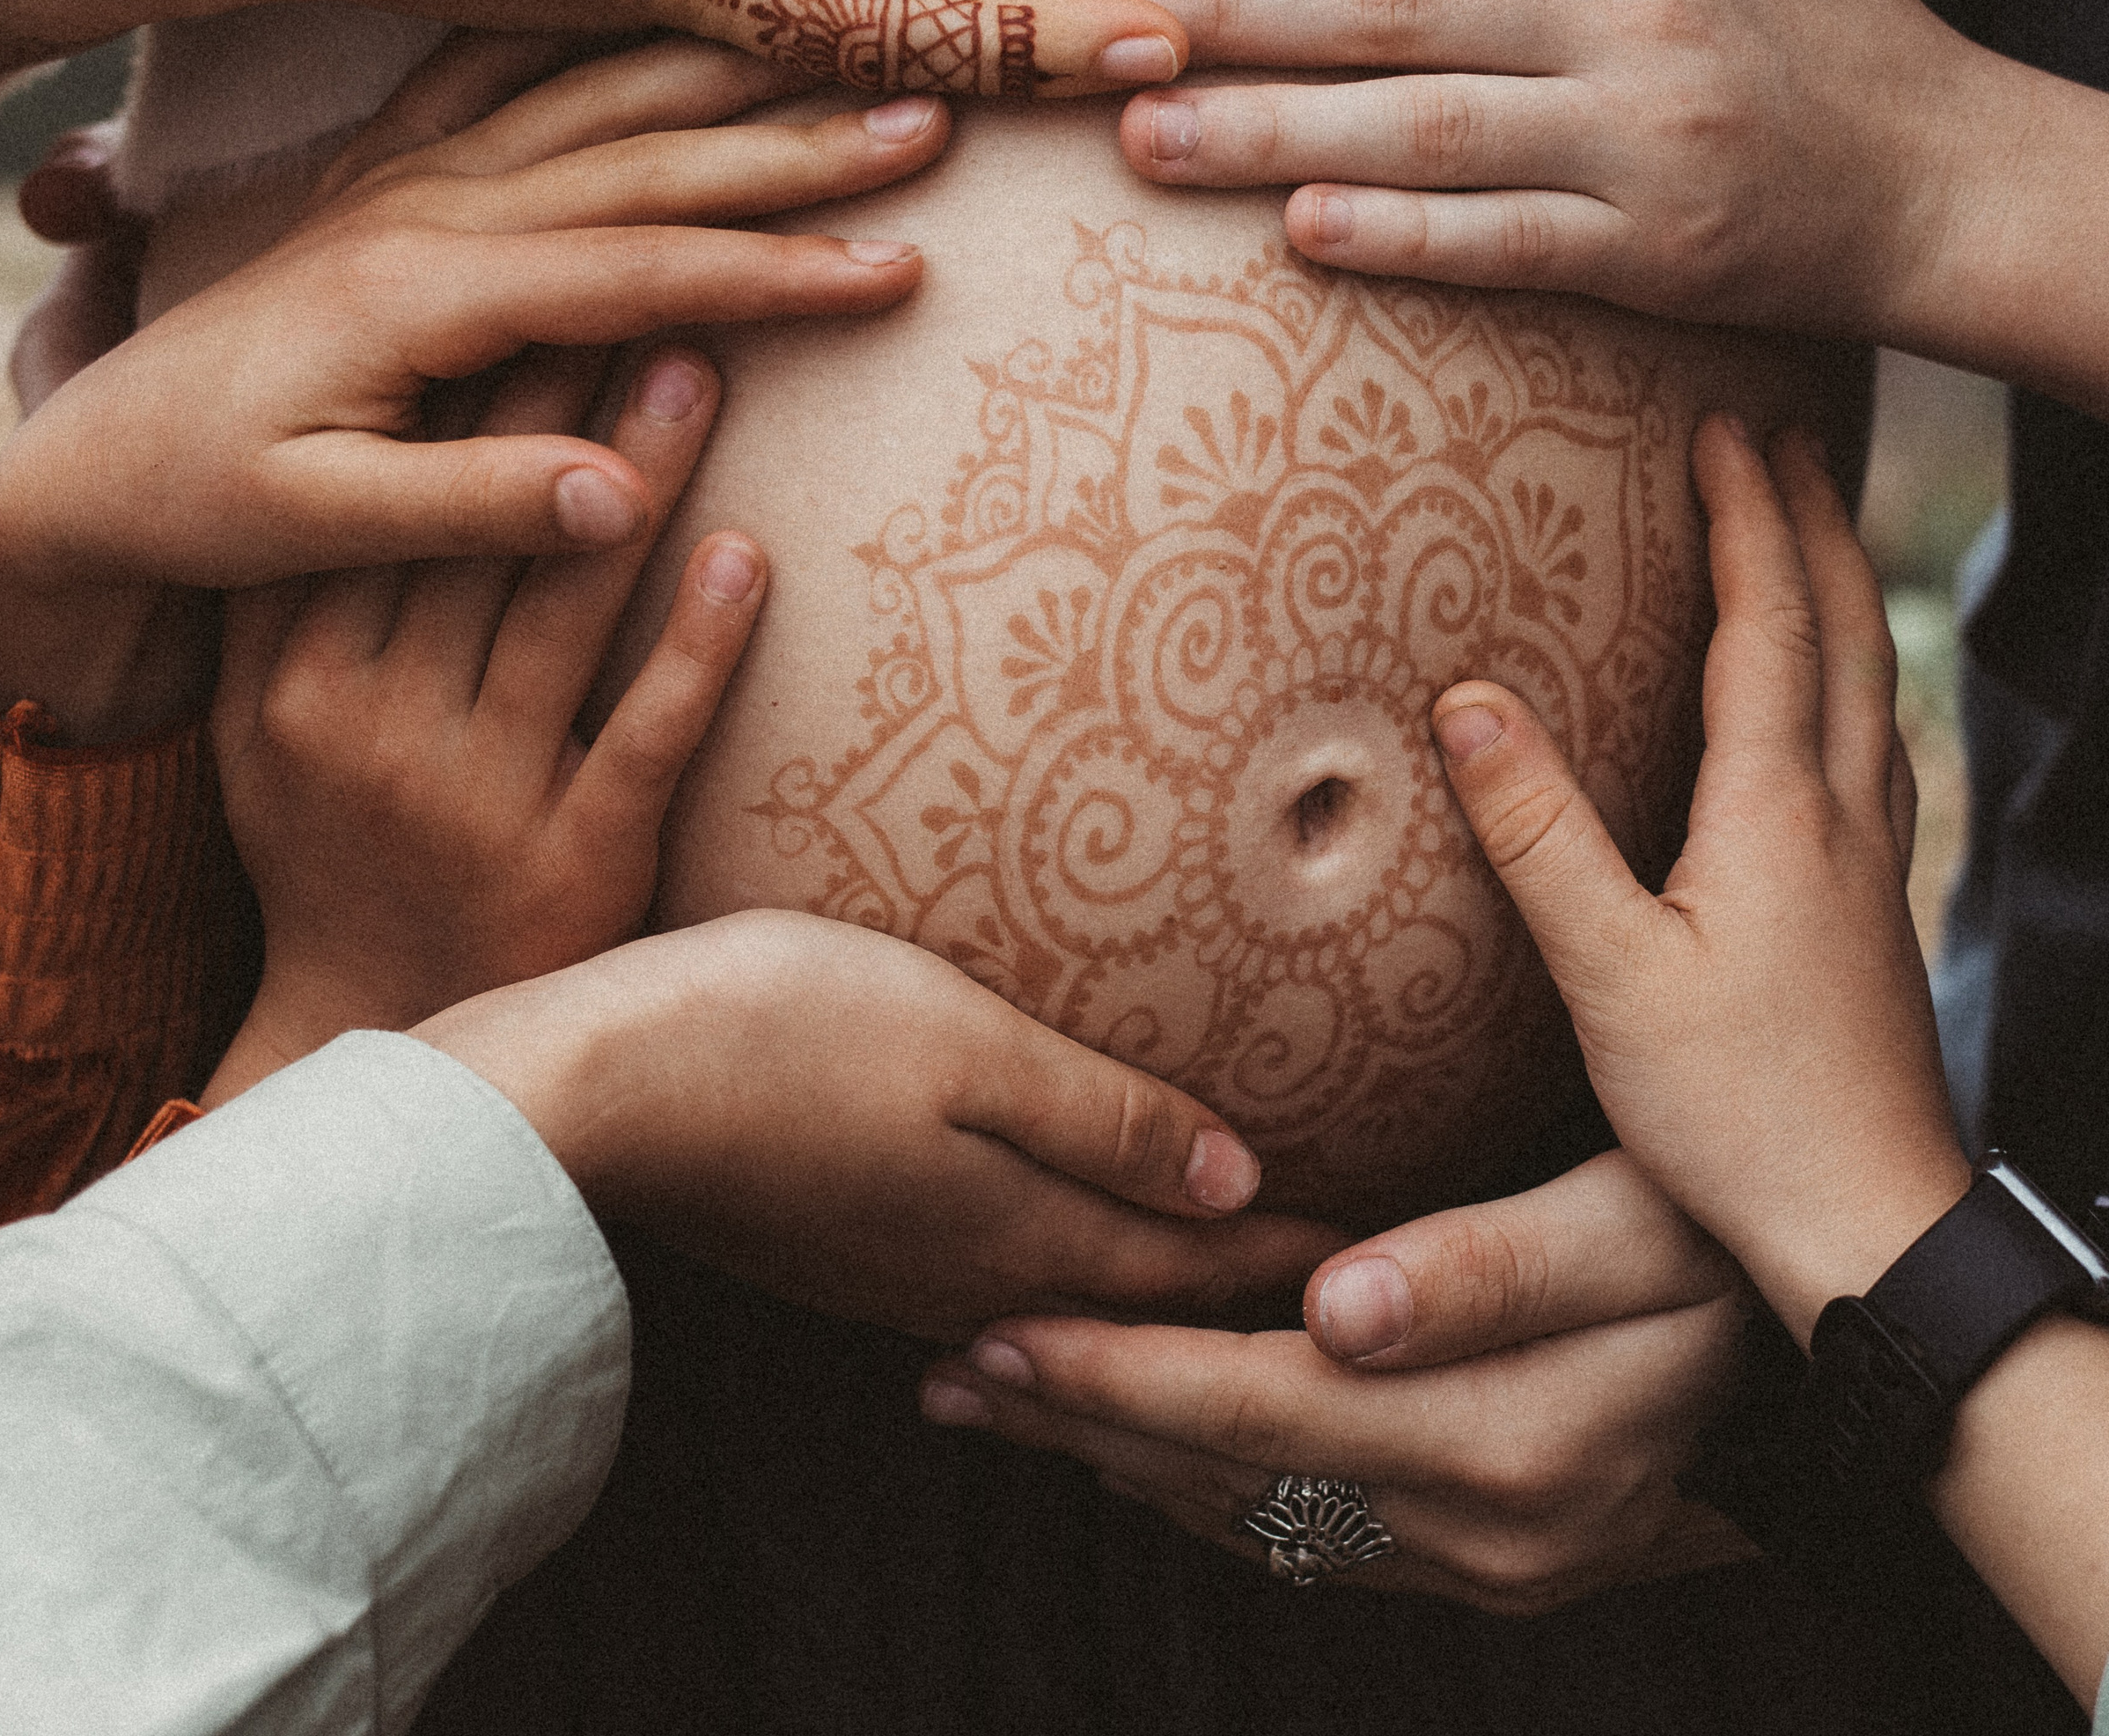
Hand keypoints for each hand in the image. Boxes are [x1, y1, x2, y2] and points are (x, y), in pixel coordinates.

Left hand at [0, 32, 939, 738]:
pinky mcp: (391, 175)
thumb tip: (621, 496)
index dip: (779, 268)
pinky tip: (665, 23)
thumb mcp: (316, 523)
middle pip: (647, 158)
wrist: (93, 456)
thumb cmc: (202, 500)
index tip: (899, 268)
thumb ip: (465, 505)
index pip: (641, 272)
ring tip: (844, 53)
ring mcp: (409, 176)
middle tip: (928, 123)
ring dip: (729, 80)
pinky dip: (596, 45)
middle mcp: (427, 208)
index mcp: (424, 291)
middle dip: (798, 145)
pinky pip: (506, 78)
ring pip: (598, 100)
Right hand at [204, 332, 758, 1095]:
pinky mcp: (573, 865)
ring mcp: (474, 797)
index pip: (386, 495)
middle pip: (479, 522)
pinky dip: (699, 643)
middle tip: (642, 268)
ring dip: (639, 472)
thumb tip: (360, 436)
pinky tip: (748, 551)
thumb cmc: (330, 852)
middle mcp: (372, 724)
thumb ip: (305, 596)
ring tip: (702, 355)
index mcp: (292, 675)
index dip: (460, 377)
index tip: (531, 267)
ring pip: (565, 603)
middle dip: (561, 388)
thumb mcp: (271, 725)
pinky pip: (648, 734)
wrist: (379, 1035)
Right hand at [420, 909, 1343, 1340]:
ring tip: (1227, 1292)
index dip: (1304, 1265)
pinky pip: (994, 1287)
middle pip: (1146, 1306)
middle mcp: (973, 1275)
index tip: (1403, 1267)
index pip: (1201, 1266)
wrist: (588, 1089)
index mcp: (1021, 1229)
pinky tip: (1058, 1275)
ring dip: (1160, 1305)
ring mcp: (898, 1273)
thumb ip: (1104, 1117)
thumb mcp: (963, 1043)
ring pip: (1072, 1304)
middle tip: (1348, 1301)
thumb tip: (1242, 1179)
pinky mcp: (841, 1247)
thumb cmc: (778, 1029)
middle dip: (1250, 1304)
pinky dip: (1066, 1290)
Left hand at [919, 1147, 1756, 1611]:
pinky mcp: (1485, 1560)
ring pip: (1260, 1518)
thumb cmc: (1730, 1244)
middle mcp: (1485, 1533)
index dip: (1119, 1377)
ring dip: (1122, 1459)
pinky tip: (1138, 1446)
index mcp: (1510, 1446)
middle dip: (1083, 1423)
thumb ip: (1494, 1269)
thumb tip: (1332, 1311)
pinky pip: (1312, 1533)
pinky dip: (1208, 1485)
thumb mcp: (1640, 1225)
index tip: (996, 1336)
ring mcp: (1485, 1564)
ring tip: (1005, 1402)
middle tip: (950, 1373)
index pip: (1261, 1415)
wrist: (1839, 1356)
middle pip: (1235, 1480)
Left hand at [1089, 0, 2039, 349]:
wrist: (1936, 176)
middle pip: (1399, 5)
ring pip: (1429, 132)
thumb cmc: (1820, 7)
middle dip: (1238, 11)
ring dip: (1275, 135)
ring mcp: (1642, 143)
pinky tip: (1297, 233)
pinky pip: (1507, 245)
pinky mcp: (1653, 254)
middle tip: (1108, 25)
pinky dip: (1403, 239)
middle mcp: (1634, 17)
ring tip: (1146, 137)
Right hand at [1429, 415, 1970, 1341]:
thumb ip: (1538, 834)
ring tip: (1813, 537)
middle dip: (1814, 523)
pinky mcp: (1873, 915)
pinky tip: (1833, 708)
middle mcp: (1843, 818)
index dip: (1747, 518)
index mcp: (1779, 812)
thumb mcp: (1609, 975)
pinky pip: (1875, 751)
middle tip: (1787, 439)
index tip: (1725, 426)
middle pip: (1847, 632)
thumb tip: (1468, 701)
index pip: (1768, 625)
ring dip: (1845, 591)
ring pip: (1875, 685)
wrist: (1871, 1230)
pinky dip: (1854, 680)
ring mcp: (1872, 866)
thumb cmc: (1738, 1113)